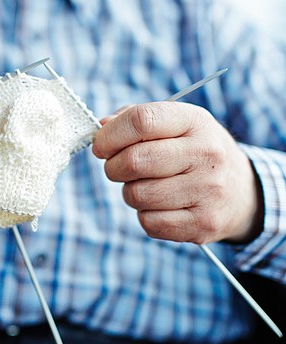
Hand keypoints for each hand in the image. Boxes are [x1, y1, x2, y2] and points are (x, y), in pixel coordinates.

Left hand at [92, 101, 263, 244]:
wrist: (241, 191)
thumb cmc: (195, 153)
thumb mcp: (176, 125)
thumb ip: (136, 120)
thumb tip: (102, 127)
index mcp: (196, 121)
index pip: (142, 120)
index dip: (111, 134)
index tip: (101, 145)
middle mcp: (206, 154)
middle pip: (134, 160)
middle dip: (113, 167)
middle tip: (117, 168)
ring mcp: (208, 190)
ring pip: (137, 195)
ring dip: (130, 192)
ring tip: (146, 186)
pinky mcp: (203, 223)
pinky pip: (149, 222)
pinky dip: (145, 215)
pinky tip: (161, 206)